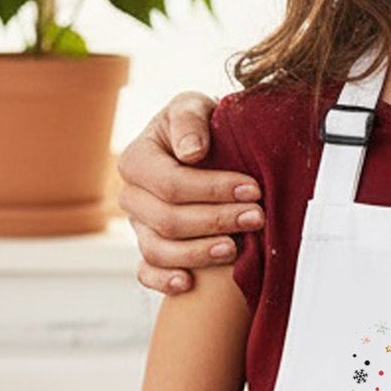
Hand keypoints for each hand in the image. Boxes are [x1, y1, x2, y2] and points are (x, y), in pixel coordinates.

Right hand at [116, 91, 261, 295]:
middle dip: (216, 220)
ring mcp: (139, 225)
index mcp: (137, 159)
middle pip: (167, 219)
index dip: (212, 189)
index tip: (253, 188)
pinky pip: (146, 271)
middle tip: (257, 217)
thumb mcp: (194, 106)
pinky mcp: (150, 246)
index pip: (170, 183)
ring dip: (198, 253)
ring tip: (235, 249)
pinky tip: (189, 283)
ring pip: (158, 249)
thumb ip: (190, 120)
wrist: (207, 145)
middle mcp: (132, 195)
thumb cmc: (201, 124)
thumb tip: (191, 152)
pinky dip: (163, 280)